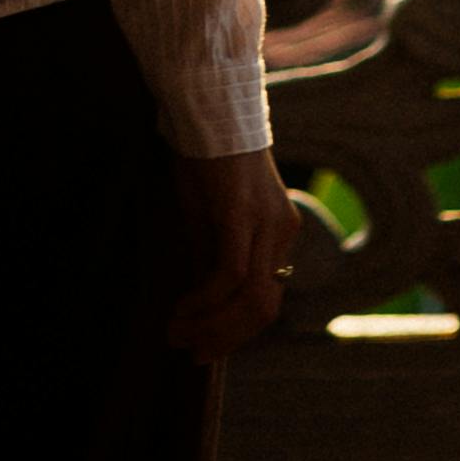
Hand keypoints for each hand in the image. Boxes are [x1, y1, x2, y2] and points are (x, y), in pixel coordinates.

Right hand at [169, 143, 303, 360]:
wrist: (205, 107)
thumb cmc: (203, 157)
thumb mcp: (208, 217)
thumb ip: (211, 256)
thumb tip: (202, 304)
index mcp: (280, 232)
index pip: (268, 298)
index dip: (236, 332)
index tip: (203, 348)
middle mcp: (282, 231)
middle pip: (265, 307)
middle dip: (226, 339)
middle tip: (190, 352)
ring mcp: (266, 224)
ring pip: (251, 298)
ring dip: (212, 326)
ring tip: (177, 333)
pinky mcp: (241, 214)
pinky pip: (230, 275)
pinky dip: (205, 301)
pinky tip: (180, 308)